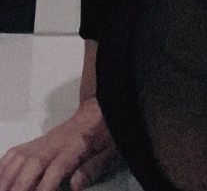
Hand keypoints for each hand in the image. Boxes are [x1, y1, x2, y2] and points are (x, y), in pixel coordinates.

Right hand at [0, 97, 124, 190]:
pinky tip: (0, 177)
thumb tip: (74, 185)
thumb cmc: (106, 134)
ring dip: (6, 176)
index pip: (58, 167)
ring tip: (1, 190)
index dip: (45, 185)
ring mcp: (43, 140)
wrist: (99, 110)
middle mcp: (55, 142)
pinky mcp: (37, 141)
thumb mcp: (109, 151)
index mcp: (77, 145)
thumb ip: (92, 168)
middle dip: (19, 184)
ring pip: (20, 156)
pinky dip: (3, 165)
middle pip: (33, 162)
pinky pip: (15, 152)